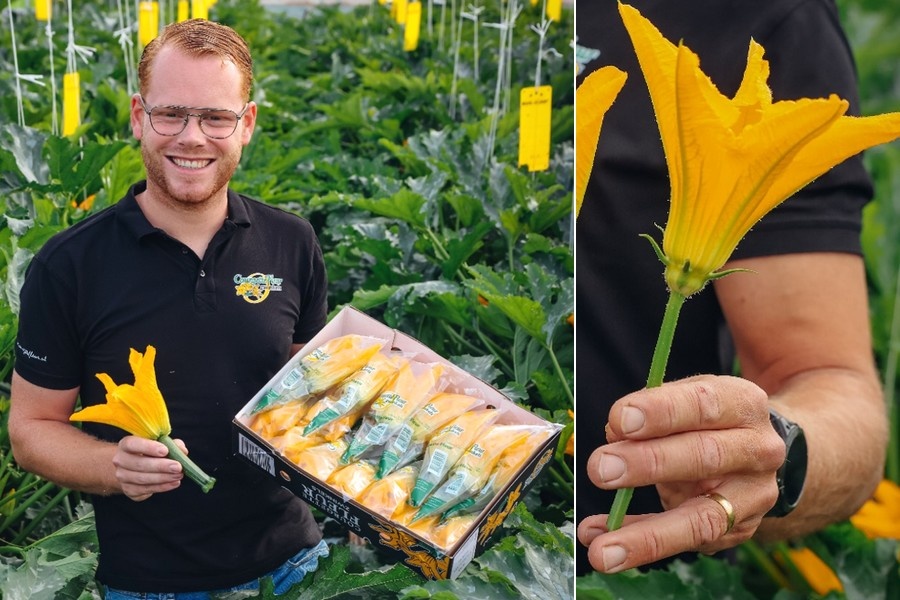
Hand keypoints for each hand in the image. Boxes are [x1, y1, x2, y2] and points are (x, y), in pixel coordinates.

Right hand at [112, 435, 184, 500]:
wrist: (132, 469)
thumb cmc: (149, 453)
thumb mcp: (160, 444)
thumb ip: (171, 444)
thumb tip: (182, 450)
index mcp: (126, 445)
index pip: (132, 444)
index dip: (148, 447)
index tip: (165, 451)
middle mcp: (120, 460)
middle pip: (139, 464)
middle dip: (160, 466)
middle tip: (178, 467)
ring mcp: (122, 477)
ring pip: (142, 478)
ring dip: (163, 477)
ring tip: (178, 475)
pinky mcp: (129, 490)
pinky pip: (146, 489)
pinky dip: (162, 487)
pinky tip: (173, 483)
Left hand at [576, 375, 785, 571]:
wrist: (754, 453)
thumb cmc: (705, 420)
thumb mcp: (683, 401)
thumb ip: (649, 414)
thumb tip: (614, 434)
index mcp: (741, 404)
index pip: (703, 403)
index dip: (661, 411)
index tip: (618, 419)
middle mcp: (757, 449)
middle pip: (705, 457)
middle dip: (648, 463)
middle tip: (600, 469)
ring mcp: (753, 495)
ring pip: (702, 519)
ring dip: (647, 537)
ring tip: (601, 550)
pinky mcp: (740, 529)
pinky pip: (685, 541)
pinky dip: (640, 546)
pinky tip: (605, 546)